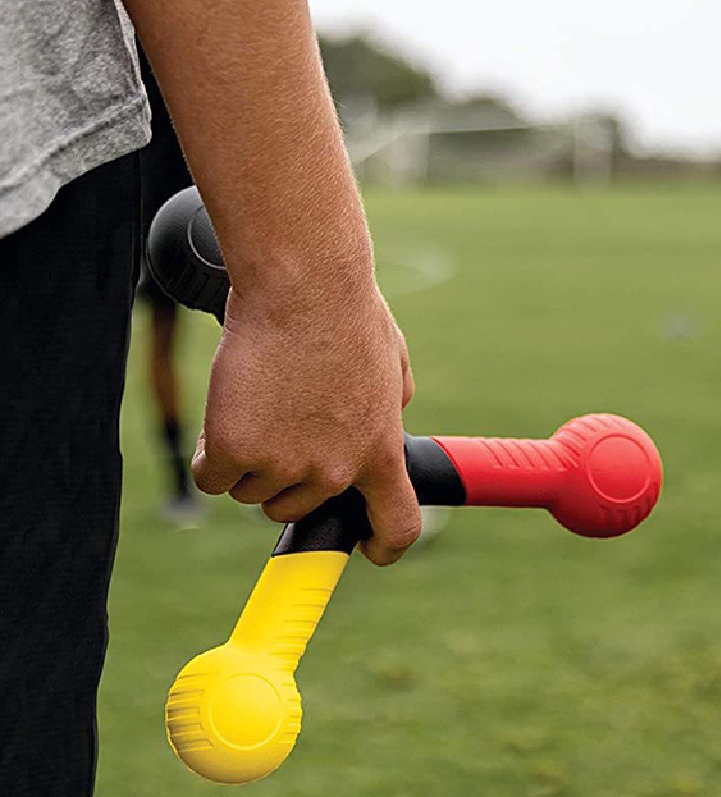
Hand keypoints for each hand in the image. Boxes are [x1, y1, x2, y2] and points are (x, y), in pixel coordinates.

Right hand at [193, 283, 419, 565]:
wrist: (303, 285)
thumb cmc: (346, 312)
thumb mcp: (391, 362)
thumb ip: (389, 405)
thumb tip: (387, 419)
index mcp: (380, 451)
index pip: (396, 525)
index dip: (383, 546)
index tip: (368, 548)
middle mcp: (335, 470)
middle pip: (293, 508)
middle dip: (281, 476)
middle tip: (280, 420)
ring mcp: (285, 465)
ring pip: (249, 490)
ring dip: (246, 457)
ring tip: (259, 398)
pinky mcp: (237, 452)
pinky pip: (211, 476)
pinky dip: (212, 452)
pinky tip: (229, 407)